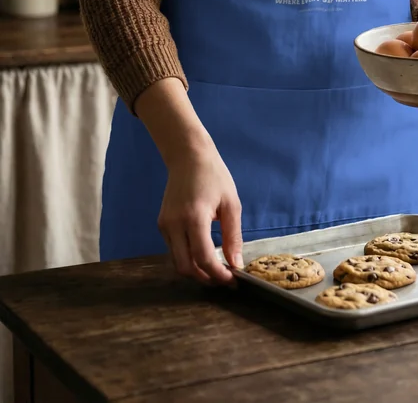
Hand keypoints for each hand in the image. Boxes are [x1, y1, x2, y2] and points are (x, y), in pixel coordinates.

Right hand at [158, 135, 242, 284]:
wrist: (188, 156)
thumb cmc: (214, 176)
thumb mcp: (231, 204)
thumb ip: (233, 236)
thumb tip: (236, 264)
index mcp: (194, 218)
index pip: (203, 258)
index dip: (218, 274)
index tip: (232, 281)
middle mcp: (174, 224)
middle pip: (185, 266)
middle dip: (205, 278)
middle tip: (223, 279)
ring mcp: (164, 225)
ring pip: (177, 261)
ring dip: (195, 270)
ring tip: (215, 268)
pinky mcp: (161, 224)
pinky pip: (173, 249)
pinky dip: (187, 257)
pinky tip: (203, 253)